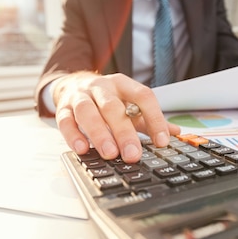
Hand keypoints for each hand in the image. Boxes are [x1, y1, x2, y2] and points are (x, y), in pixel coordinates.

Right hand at [53, 71, 180, 162]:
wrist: (72, 83)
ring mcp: (80, 96)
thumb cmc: (106, 99)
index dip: (154, 118)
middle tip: (133, 154)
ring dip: (99, 134)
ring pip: (88, 112)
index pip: (142, 96)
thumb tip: (174, 133)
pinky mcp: (63, 107)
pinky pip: (66, 121)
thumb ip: (148, 119)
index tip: (162, 141)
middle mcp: (101, 87)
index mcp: (122, 84)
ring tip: (109, 154)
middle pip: (113, 107)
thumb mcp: (128, 104)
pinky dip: (73, 135)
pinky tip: (83, 149)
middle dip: (124, 132)